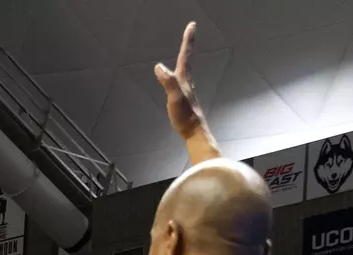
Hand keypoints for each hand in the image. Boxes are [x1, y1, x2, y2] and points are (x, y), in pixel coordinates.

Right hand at [153, 22, 203, 140]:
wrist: (194, 131)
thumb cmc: (185, 116)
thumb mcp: (174, 97)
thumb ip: (168, 81)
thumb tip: (158, 66)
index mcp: (184, 79)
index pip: (186, 55)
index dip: (188, 40)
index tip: (192, 26)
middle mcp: (186, 81)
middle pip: (187, 59)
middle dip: (187, 45)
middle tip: (189, 32)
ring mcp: (185, 89)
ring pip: (185, 68)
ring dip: (185, 57)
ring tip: (185, 49)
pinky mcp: (183, 97)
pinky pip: (180, 79)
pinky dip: (179, 71)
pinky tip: (177, 77)